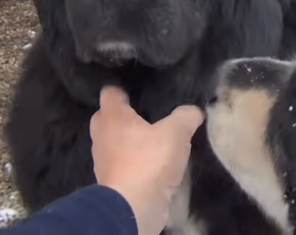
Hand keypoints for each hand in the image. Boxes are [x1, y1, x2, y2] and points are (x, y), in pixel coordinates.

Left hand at [90, 86, 204, 234]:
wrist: (133, 207)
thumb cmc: (149, 160)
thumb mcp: (176, 132)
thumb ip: (186, 116)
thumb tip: (194, 111)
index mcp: (112, 117)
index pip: (110, 92)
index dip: (124, 89)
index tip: (139, 90)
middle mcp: (101, 135)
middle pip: (108, 117)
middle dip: (124, 116)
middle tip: (147, 114)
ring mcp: (103, 160)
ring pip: (114, 142)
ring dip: (129, 141)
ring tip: (152, 139)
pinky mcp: (112, 181)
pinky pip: (122, 164)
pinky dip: (133, 162)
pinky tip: (152, 163)